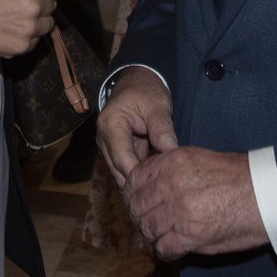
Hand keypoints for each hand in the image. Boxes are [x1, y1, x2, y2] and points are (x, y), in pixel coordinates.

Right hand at [0, 0, 71, 61]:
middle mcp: (34, 7)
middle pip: (53, 7)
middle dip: (42, 5)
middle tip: (20, 4)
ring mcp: (29, 30)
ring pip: (47, 26)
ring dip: (36, 22)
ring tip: (13, 19)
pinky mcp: (22, 47)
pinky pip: (35, 41)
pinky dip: (26, 37)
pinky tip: (8, 30)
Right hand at [97, 67, 176, 187]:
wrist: (137, 81)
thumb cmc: (145, 90)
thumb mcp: (157, 105)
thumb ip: (162, 128)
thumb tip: (171, 152)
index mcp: (110, 125)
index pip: (122, 159)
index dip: (138, 176)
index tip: (158, 187)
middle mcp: (104, 139)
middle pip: (119, 171)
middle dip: (139, 184)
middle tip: (163, 194)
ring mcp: (109, 146)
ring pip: (121, 173)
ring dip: (139, 182)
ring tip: (161, 190)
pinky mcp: (118, 151)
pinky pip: (127, 168)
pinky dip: (140, 175)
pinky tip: (157, 182)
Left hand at [124, 147, 269, 260]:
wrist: (267, 193)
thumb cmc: (240, 176)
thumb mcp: (200, 159)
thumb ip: (172, 169)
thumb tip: (152, 185)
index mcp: (173, 162)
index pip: (134, 179)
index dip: (132, 194)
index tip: (138, 202)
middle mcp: (171, 185)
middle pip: (136, 206)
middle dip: (138, 216)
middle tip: (147, 223)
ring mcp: (180, 211)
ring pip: (147, 228)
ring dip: (150, 235)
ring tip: (159, 237)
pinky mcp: (191, 236)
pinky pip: (163, 248)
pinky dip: (164, 251)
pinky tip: (171, 249)